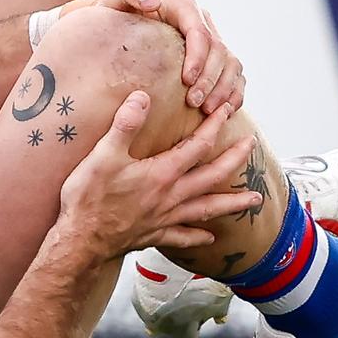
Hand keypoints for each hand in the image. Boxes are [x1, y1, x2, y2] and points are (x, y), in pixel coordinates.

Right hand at [56, 91, 260, 259]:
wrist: (81, 240)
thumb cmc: (89, 198)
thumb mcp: (103, 155)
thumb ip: (125, 125)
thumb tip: (142, 97)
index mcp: (162, 174)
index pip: (197, 146)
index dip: (214, 126)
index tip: (226, 111)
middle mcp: (170, 196)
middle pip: (213, 176)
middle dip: (234, 159)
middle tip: (251, 145)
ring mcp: (165, 218)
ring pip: (207, 208)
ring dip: (232, 203)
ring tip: (255, 200)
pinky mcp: (155, 235)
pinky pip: (183, 236)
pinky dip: (199, 236)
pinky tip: (210, 237)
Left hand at [58, 0, 245, 113]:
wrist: (120, 35)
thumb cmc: (116, 19)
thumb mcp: (115, 0)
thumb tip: (154, 0)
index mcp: (185, 7)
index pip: (200, 32)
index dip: (198, 57)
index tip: (186, 81)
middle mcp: (203, 23)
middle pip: (220, 51)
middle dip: (210, 79)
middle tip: (194, 104)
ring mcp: (212, 42)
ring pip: (232, 65)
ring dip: (223, 89)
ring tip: (207, 112)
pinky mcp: (217, 61)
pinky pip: (236, 78)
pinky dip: (233, 94)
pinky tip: (221, 112)